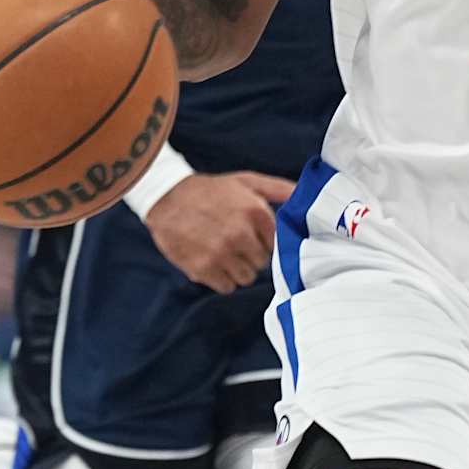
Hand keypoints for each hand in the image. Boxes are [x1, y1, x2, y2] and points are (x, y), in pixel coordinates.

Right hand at [143, 171, 294, 291]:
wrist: (166, 197)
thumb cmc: (210, 190)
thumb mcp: (245, 181)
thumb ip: (278, 188)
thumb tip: (303, 195)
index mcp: (255, 212)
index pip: (276, 244)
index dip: (263, 241)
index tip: (250, 235)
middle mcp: (240, 234)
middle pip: (262, 263)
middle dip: (250, 256)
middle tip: (233, 243)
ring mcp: (222, 253)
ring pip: (246, 278)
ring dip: (236, 269)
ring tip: (222, 252)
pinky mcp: (203, 268)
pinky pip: (227, 287)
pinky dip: (220, 279)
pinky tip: (211, 261)